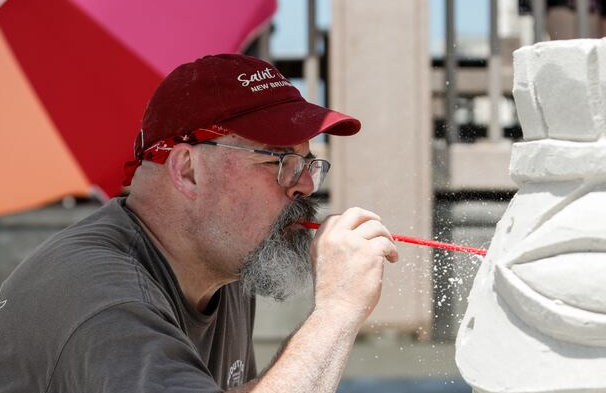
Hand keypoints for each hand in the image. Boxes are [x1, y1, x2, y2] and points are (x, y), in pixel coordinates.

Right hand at [310, 207, 398, 327]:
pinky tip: (392, 260)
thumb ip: (334, 246)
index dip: (353, 221)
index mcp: (320, 240)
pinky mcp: (369, 252)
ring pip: (376, 227)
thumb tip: (357, 233)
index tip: (363, 229)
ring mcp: (352, 243)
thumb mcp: (323, 263)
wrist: (336, 312)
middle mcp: (334, 237)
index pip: (337, 218)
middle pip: (356, 213)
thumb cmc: (333, 294)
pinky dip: (393, 251)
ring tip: (389, 252)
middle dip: (371, 218)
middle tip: (381, 229)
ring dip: (387, 238)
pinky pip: (386, 243)